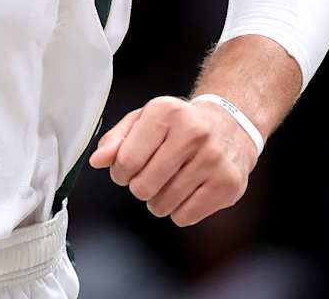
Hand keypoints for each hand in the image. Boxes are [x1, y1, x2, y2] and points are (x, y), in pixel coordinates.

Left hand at [87, 95, 257, 226]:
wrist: (231, 126)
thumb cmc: (180, 125)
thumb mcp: (144, 120)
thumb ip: (116, 139)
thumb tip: (97, 160)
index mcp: (166, 112)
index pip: (126, 160)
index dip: (120, 172)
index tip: (127, 169)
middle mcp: (193, 133)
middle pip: (143, 187)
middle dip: (139, 187)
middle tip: (150, 176)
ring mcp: (213, 160)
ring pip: (163, 204)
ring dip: (159, 200)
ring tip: (170, 182)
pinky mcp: (228, 185)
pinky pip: (186, 216)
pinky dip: (179, 211)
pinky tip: (188, 191)